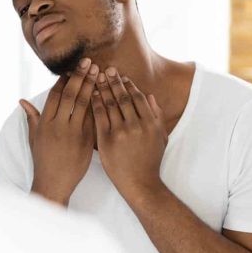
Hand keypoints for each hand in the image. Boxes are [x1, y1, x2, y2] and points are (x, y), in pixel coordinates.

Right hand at [20, 58, 98, 204]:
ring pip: (85, 104)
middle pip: (71, 95)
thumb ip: (31, 118)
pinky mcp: (87, 141)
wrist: (54, 184)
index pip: (55, 95)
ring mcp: (74, 133)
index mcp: (45, 123)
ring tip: (100, 72)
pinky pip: (95, 118)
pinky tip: (107, 94)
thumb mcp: (34, 139)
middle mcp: (58, 126)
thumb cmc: (43, 161)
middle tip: (90, 62)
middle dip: (80, 76)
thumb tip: (22, 101)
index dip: (64, 80)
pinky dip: (101, 104)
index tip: (71, 69)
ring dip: (93, 86)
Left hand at [90, 67, 167, 199]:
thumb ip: (157, 116)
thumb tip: (150, 96)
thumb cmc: (150, 161)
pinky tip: (91, 94)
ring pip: (110, 104)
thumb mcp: (160, 137)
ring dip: (103, 88)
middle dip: (114, 81)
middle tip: (106, 68)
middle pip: (122, 97)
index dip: (128, 84)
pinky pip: (99, 116)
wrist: (139, 183)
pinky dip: (95, 103)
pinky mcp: (107, 140)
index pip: (137, 97)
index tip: (121, 76)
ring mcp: (121, 132)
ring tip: (97, 77)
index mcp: (150, 122)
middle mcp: (136, 125)